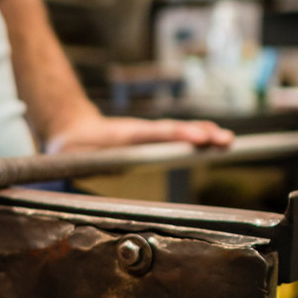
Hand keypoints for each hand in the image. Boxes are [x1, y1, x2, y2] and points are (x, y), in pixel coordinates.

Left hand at [45, 111, 233, 154]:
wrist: (71, 128)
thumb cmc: (71, 144)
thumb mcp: (69, 154)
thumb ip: (79, 162)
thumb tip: (89, 169)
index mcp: (122, 134)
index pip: (153, 132)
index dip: (176, 135)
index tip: (198, 138)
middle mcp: (139, 131)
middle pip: (173, 130)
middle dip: (199, 134)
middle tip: (225, 140)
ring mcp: (146, 134)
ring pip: (178, 132)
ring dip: (203, 135)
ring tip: (228, 141)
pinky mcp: (149, 140)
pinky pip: (176, 137)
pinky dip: (197, 138)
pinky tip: (215, 143)